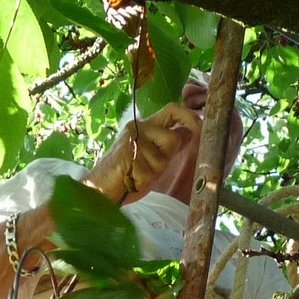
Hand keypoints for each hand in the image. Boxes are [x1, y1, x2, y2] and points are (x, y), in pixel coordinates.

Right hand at [84, 102, 201, 203]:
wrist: (99, 188)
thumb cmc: (126, 175)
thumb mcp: (152, 157)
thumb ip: (168, 144)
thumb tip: (190, 131)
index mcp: (146, 124)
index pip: (173, 109)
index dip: (190, 117)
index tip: (200, 129)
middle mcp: (138, 126)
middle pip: (172, 139)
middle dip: (166, 158)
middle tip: (149, 167)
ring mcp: (131, 140)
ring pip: (162, 159)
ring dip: (153, 173)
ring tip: (137, 174)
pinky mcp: (126, 154)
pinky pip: (148, 173)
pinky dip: (142, 182)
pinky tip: (130, 180)